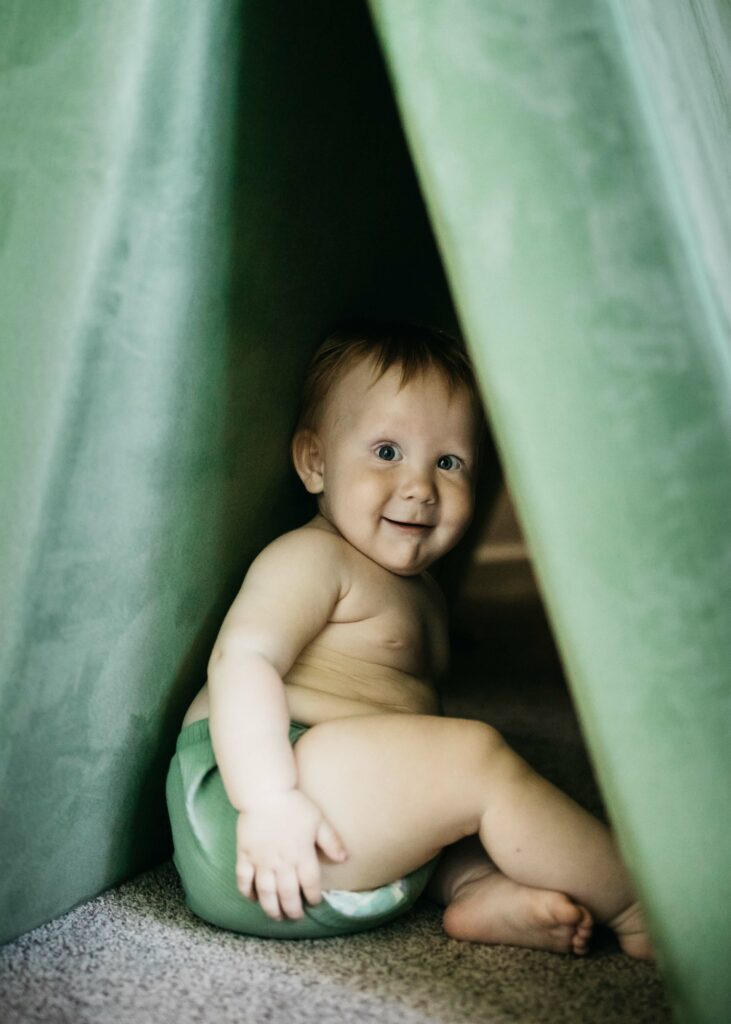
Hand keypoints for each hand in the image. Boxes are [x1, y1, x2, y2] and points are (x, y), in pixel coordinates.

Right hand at [235, 789, 347, 920]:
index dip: (313, 897)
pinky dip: (247, 892)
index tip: (315, 903)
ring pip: (266, 893)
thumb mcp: (319, 820)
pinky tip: (252, 898)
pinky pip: (243, 880)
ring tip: (276, 916)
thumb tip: (344, 858)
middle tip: (295, 917)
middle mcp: (282, 863)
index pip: (310, 884)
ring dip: (271, 908)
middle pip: (287, 895)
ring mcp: (261, 861)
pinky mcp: (245, 855)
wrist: (265, 793)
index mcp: (301, 855)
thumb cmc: (294, 805)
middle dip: (293, 910)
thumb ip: (331, 841)